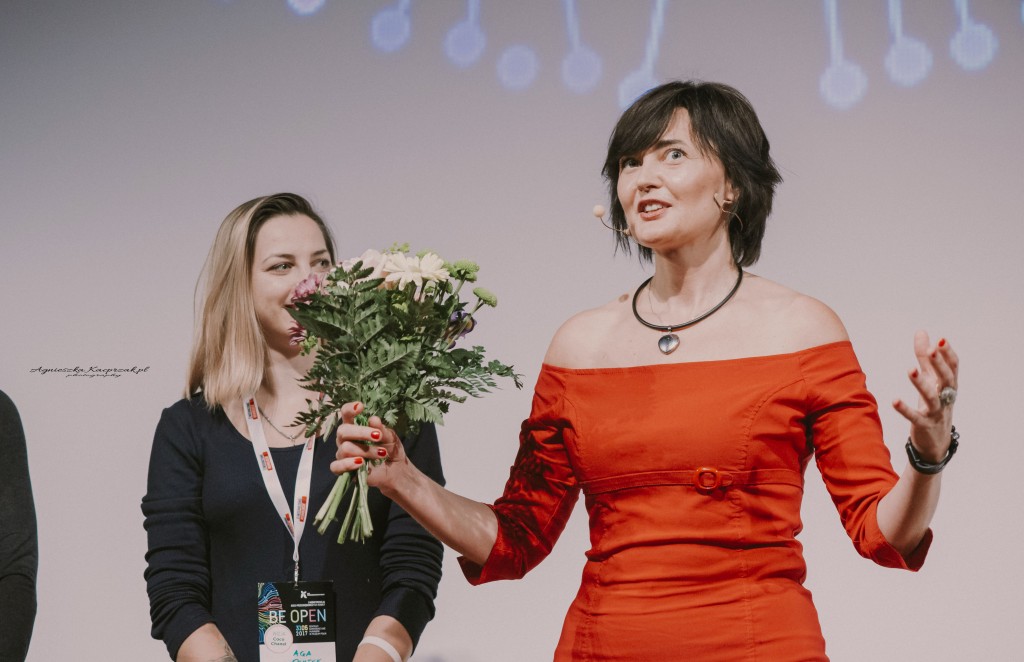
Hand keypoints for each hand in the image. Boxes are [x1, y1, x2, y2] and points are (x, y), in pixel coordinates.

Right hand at [329, 401, 408, 489]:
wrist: (396, 470)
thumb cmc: (390, 449)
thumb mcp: (390, 437)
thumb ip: (381, 429)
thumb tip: (373, 419)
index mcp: (355, 426)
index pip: (346, 414)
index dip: (350, 409)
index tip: (361, 407)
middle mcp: (345, 439)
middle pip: (343, 431)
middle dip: (361, 432)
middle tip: (378, 436)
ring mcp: (343, 454)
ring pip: (345, 448)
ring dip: (366, 450)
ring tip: (382, 453)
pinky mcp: (343, 470)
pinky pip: (336, 466)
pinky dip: (348, 464)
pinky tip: (361, 463)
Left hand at [892, 331, 958, 462]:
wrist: (936, 441)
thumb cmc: (933, 404)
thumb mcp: (930, 380)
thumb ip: (925, 358)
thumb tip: (921, 332)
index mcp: (948, 385)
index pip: (953, 367)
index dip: (948, 354)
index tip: (941, 340)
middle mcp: (945, 397)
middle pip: (946, 379)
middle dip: (940, 364)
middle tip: (932, 349)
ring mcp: (936, 412)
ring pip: (932, 397)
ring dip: (921, 383)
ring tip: (910, 370)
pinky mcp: (924, 425)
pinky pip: (915, 417)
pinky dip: (905, 409)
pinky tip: (894, 401)